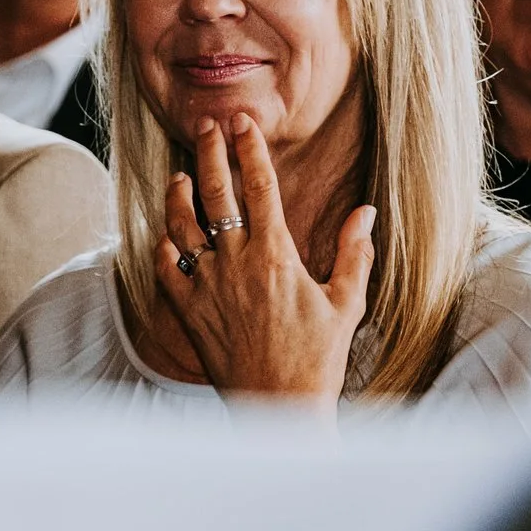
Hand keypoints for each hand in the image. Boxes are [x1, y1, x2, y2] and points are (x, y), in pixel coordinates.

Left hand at [155, 114, 375, 407]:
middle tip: (206, 125)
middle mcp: (236, 264)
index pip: (260, 186)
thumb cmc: (316, 360)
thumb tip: (366, 212)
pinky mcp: (189, 312)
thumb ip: (354, 253)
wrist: (277, 409)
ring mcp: (207, 287)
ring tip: (181, 173)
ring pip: (181, 225)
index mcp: (276, 255)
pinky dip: (163, 245)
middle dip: (210, 153)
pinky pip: (166, 268)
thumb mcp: (346, 304)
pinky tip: (166, 233)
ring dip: (179, 193)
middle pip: (216, 193)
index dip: (249, 148)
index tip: (242, 122)